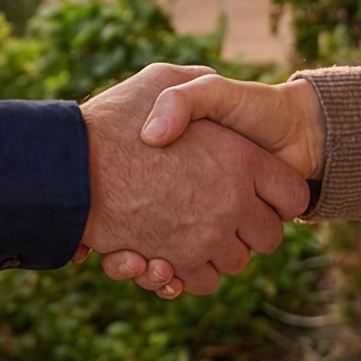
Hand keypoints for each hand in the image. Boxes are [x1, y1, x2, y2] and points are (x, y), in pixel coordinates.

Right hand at [78, 64, 310, 295]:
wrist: (69, 165)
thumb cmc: (116, 117)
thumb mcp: (162, 80)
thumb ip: (196, 85)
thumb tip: (217, 94)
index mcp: (241, 159)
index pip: (291, 195)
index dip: (279, 195)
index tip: (260, 190)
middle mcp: (231, 202)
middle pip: (269, 238)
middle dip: (251, 229)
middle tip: (227, 212)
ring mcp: (205, 237)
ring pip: (236, 263)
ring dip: (219, 251)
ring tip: (193, 228)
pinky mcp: (177, 263)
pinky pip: (202, 280)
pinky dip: (191, 273)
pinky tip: (172, 252)